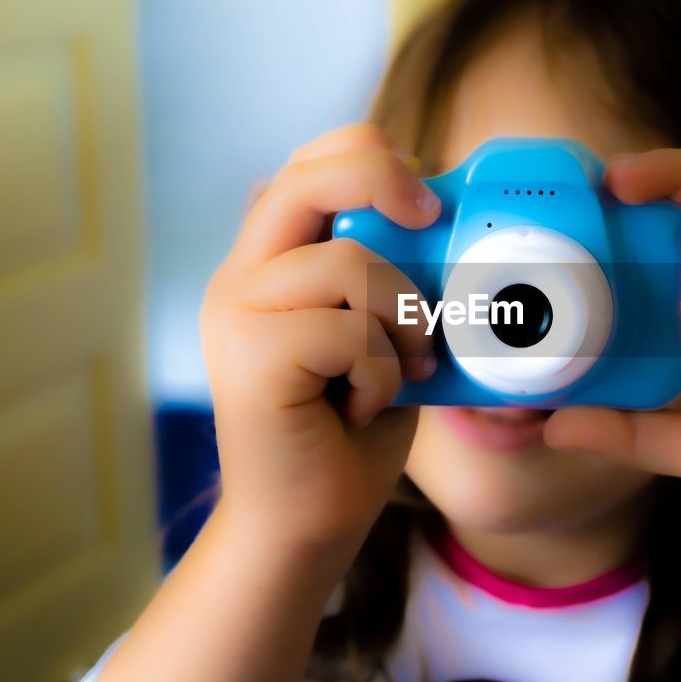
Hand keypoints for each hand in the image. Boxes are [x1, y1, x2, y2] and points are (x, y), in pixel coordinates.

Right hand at [200, 124, 438, 562]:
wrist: (308, 525)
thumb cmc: (354, 430)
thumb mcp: (382, 336)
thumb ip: (390, 279)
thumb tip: (443, 220)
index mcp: (271, 263)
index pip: (307, 164)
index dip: (368, 156)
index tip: (425, 198)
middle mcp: (242, 279)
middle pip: (306, 179)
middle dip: (382, 181)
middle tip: (431, 217)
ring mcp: (236, 316)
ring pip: (345, 263)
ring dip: (401, 318)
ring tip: (403, 370)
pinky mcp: (249, 361)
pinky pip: (347, 329)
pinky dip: (383, 370)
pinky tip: (370, 406)